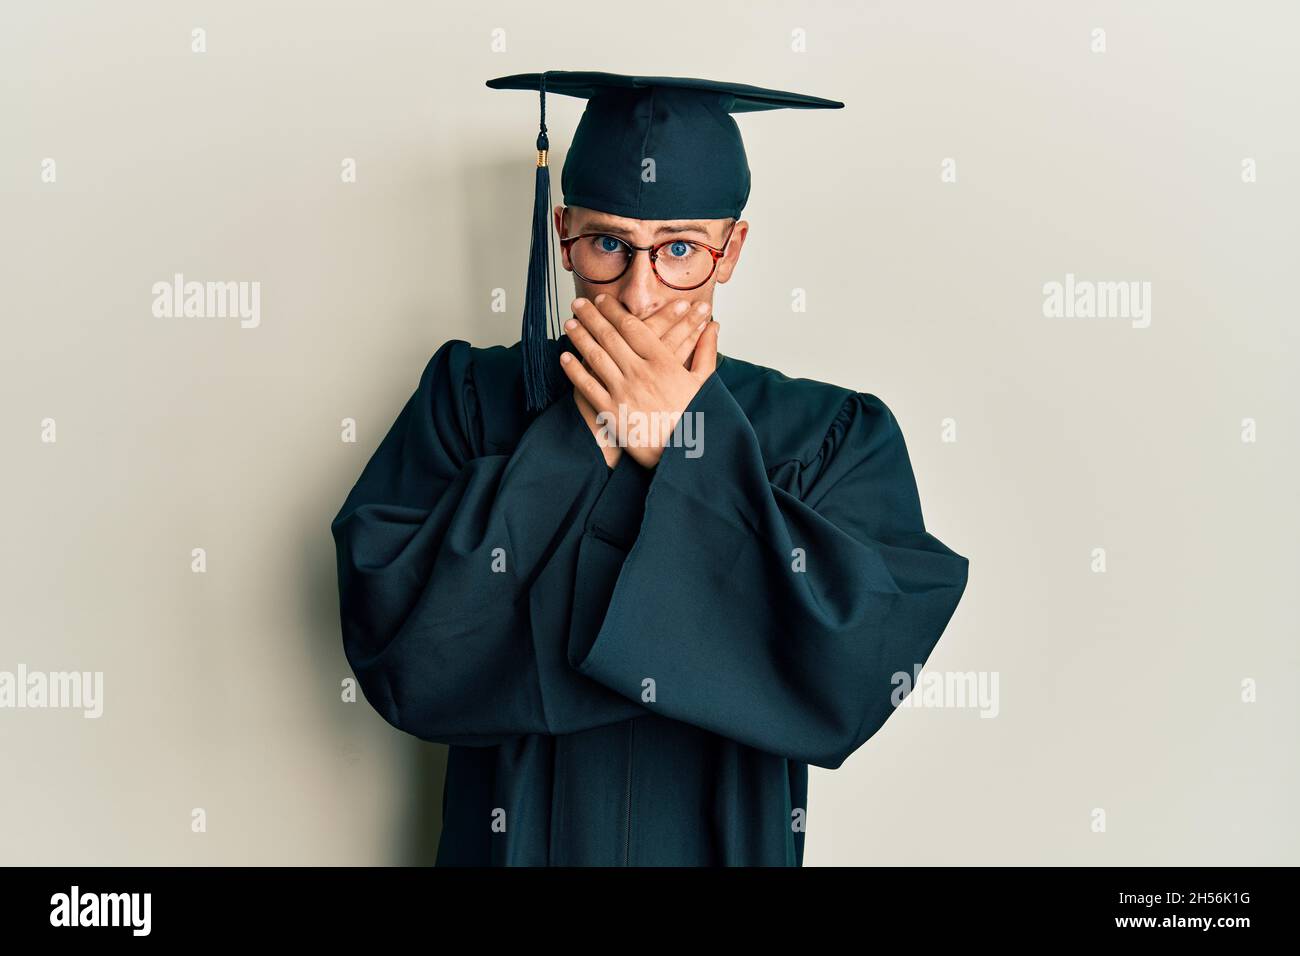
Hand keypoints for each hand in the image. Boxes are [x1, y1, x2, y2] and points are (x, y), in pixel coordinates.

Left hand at [562, 293, 719, 469]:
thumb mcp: (705, 383)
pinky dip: (574, 371)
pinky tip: (565, 358)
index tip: (602, 300)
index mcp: (664, 363)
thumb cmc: (698, 421)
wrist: (686, 458)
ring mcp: (623, 393)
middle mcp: (640, 373)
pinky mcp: (611, 413)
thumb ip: (706, 351)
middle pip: (609, 336)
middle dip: (591, 317)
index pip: (633, 328)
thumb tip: (714, 326)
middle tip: (578, 303)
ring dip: (580, 337)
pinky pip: (587, 387)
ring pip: (596, 357)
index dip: (614, 311)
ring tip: (569, 324)